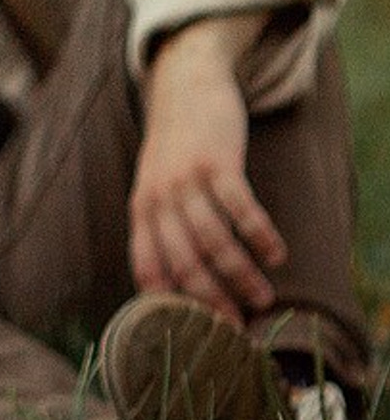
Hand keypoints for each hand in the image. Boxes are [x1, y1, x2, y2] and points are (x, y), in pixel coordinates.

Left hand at [130, 11, 285, 325]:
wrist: (183, 86)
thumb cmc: (174, 150)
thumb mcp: (154, 186)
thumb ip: (163, 228)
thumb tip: (180, 287)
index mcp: (141, 208)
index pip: (148, 265)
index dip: (170, 302)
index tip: (195, 333)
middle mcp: (158, 196)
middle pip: (184, 260)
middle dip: (211, 300)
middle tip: (238, 329)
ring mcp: (186, 178)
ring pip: (213, 239)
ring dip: (240, 274)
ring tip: (263, 298)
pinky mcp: (216, 161)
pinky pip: (239, 207)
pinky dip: (258, 235)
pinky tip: (276, 254)